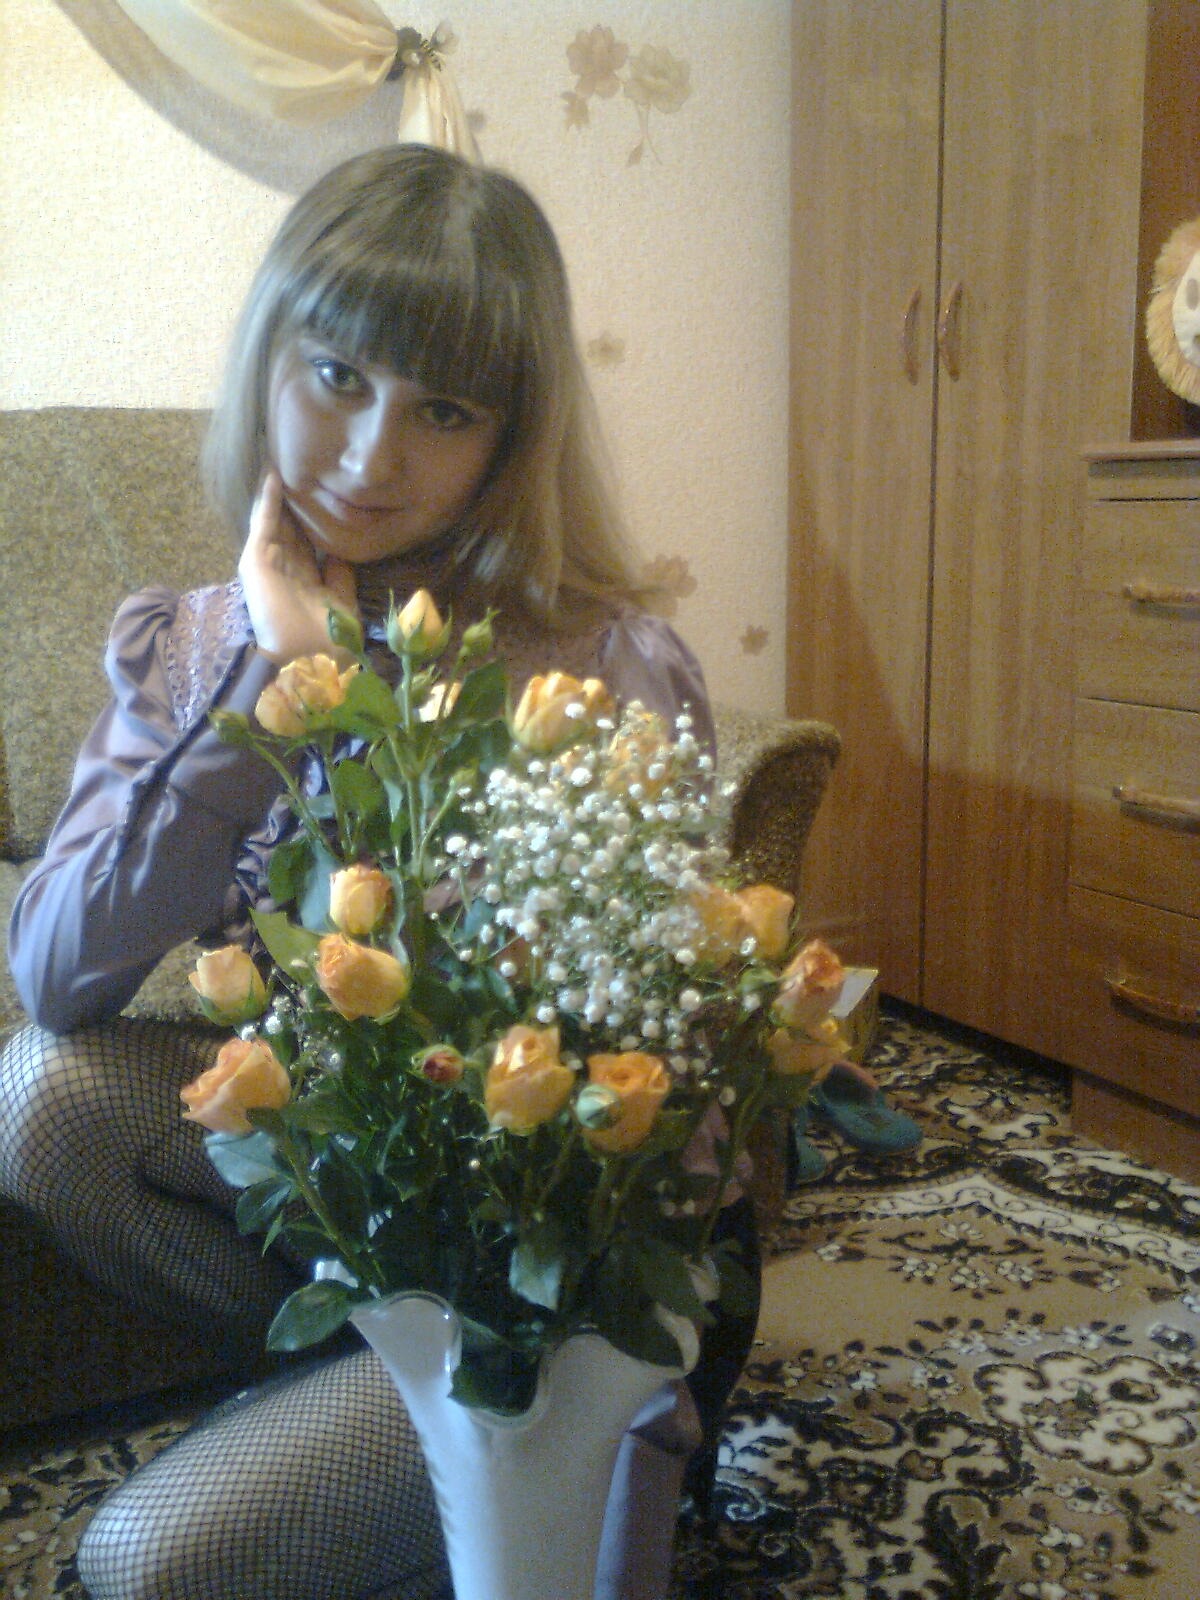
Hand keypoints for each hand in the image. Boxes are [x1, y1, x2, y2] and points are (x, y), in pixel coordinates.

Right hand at [238, 471, 358, 666]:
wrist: (312, 659)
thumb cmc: (331, 639)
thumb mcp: (344, 600)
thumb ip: (340, 574)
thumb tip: (343, 549)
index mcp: (305, 580)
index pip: (309, 542)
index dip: (315, 518)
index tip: (324, 492)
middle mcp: (284, 570)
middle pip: (290, 527)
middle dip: (296, 500)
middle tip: (302, 466)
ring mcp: (267, 565)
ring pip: (274, 521)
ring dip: (279, 493)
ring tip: (284, 461)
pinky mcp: (256, 561)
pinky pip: (263, 524)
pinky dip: (268, 501)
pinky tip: (273, 475)